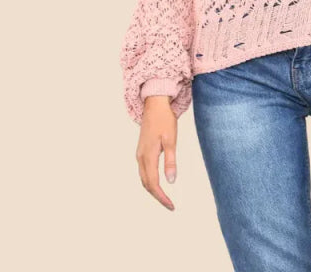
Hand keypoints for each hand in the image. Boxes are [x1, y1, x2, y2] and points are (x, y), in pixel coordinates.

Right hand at [135, 96, 177, 210]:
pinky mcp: (141, 150)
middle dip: (157, 196)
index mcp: (148, 156)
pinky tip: (158, 182)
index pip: (153, 183)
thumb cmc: (164, 120)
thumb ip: (170, 161)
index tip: (171, 206)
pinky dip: (150, 181)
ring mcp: (140, 154)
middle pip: (147, 184)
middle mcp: (141, 157)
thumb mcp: (171, 139)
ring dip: (153, 189)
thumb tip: (171, 181)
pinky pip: (144, 171)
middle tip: (170, 205)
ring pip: (144, 178)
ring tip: (165, 197)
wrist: (154, 104)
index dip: (162, 197)